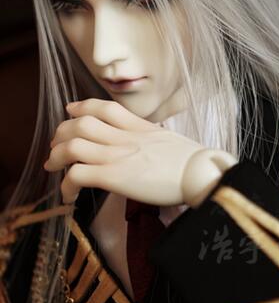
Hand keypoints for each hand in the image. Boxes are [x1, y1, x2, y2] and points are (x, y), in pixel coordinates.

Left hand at [44, 98, 236, 205]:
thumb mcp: (170, 142)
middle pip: (81, 124)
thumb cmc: (194, 164)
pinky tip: (68, 195)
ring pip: (73, 146)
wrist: (202, 173)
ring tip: (53, 168)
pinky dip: (66, 185)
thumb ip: (152, 141)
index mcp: (140, 127)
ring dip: (57, 157)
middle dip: (62, 133)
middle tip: (56, 146)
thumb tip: (147, 148)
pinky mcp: (115, 176)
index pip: (105, 108)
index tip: (71, 110)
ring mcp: (118, 155)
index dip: (82, 106)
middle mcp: (125, 137)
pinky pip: (78, 175)